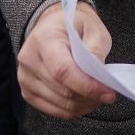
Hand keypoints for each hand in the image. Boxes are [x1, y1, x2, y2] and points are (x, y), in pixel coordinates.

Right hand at [18, 1, 116, 118]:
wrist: (53, 25)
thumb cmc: (75, 25)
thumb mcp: (93, 29)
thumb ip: (96, 50)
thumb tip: (100, 77)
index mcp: (44, 39)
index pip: (63, 70)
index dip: (87, 85)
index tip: (108, 93)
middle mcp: (29, 60)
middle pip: (62, 90)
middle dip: (89, 96)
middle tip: (109, 94)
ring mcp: (25, 78)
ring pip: (58, 103)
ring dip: (83, 104)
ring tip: (99, 96)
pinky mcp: (28, 91)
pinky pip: (52, 109)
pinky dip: (72, 110)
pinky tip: (85, 101)